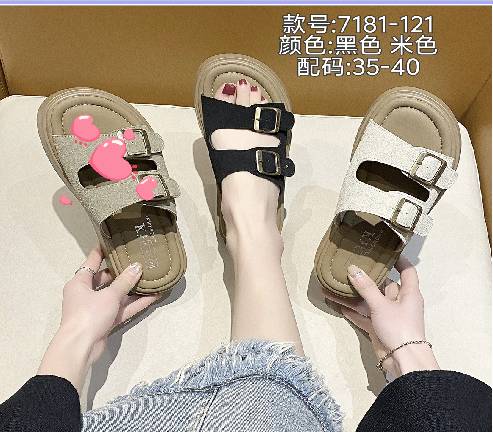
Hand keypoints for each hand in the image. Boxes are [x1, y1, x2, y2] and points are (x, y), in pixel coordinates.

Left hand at [38, 246, 160, 391]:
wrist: (80, 348)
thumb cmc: (89, 314)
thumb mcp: (109, 295)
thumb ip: (124, 281)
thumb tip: (137, 267)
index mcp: (80, 282)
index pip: (92, 261)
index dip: (102, 251)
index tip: (113, 241)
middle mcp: (87, 293)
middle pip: (107, 278)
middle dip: (123, 271)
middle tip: (139, 259)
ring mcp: (97, 308)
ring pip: (118, 295)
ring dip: (133, 289)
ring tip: (151, 277)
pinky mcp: (106, 321)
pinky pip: (123, 308)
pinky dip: (135, 303)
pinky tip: (153, 296)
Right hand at [325, 257, 438, 377]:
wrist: (403, 361)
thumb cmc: (399, 327)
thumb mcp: (381, 304)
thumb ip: (366, 287)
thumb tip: (353, 268)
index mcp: (409, 293)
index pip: (407, 271)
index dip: (398, 260)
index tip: (385, 251)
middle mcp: (399, 302)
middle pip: (385, 284)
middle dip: (369, 277)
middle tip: (352, 264)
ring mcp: (388, 316)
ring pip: (370, 301)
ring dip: (356, 295)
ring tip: (338, 284)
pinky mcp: (378, 328)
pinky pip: (364, 315)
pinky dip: (353, 311)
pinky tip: (338, 304)